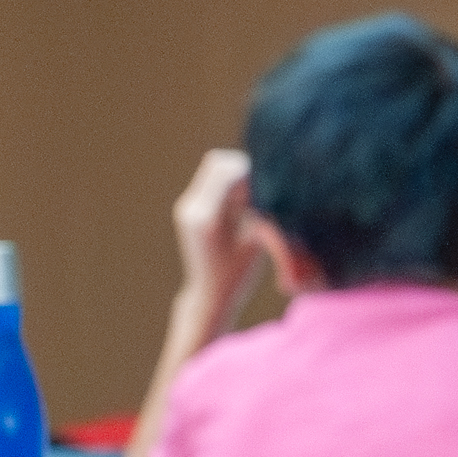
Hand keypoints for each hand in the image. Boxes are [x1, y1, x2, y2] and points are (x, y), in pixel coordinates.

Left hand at [170, 149, 254, 320]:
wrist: (209, 294)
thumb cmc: (239, 274)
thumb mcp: (256, 240)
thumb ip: (262, 208)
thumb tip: (270, 178)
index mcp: (207, 218)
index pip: (227, 171)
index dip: (252, 171)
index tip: (269, 186)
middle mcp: (191, 208)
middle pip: (218, 162)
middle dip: (243, 169)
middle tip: (261, 189)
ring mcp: (187, 207)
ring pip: (214, 168)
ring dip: (236, 175)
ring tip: (251, 199)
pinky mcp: (189, 208)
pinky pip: (210, 180)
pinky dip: (229, 184)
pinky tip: (241, 205)